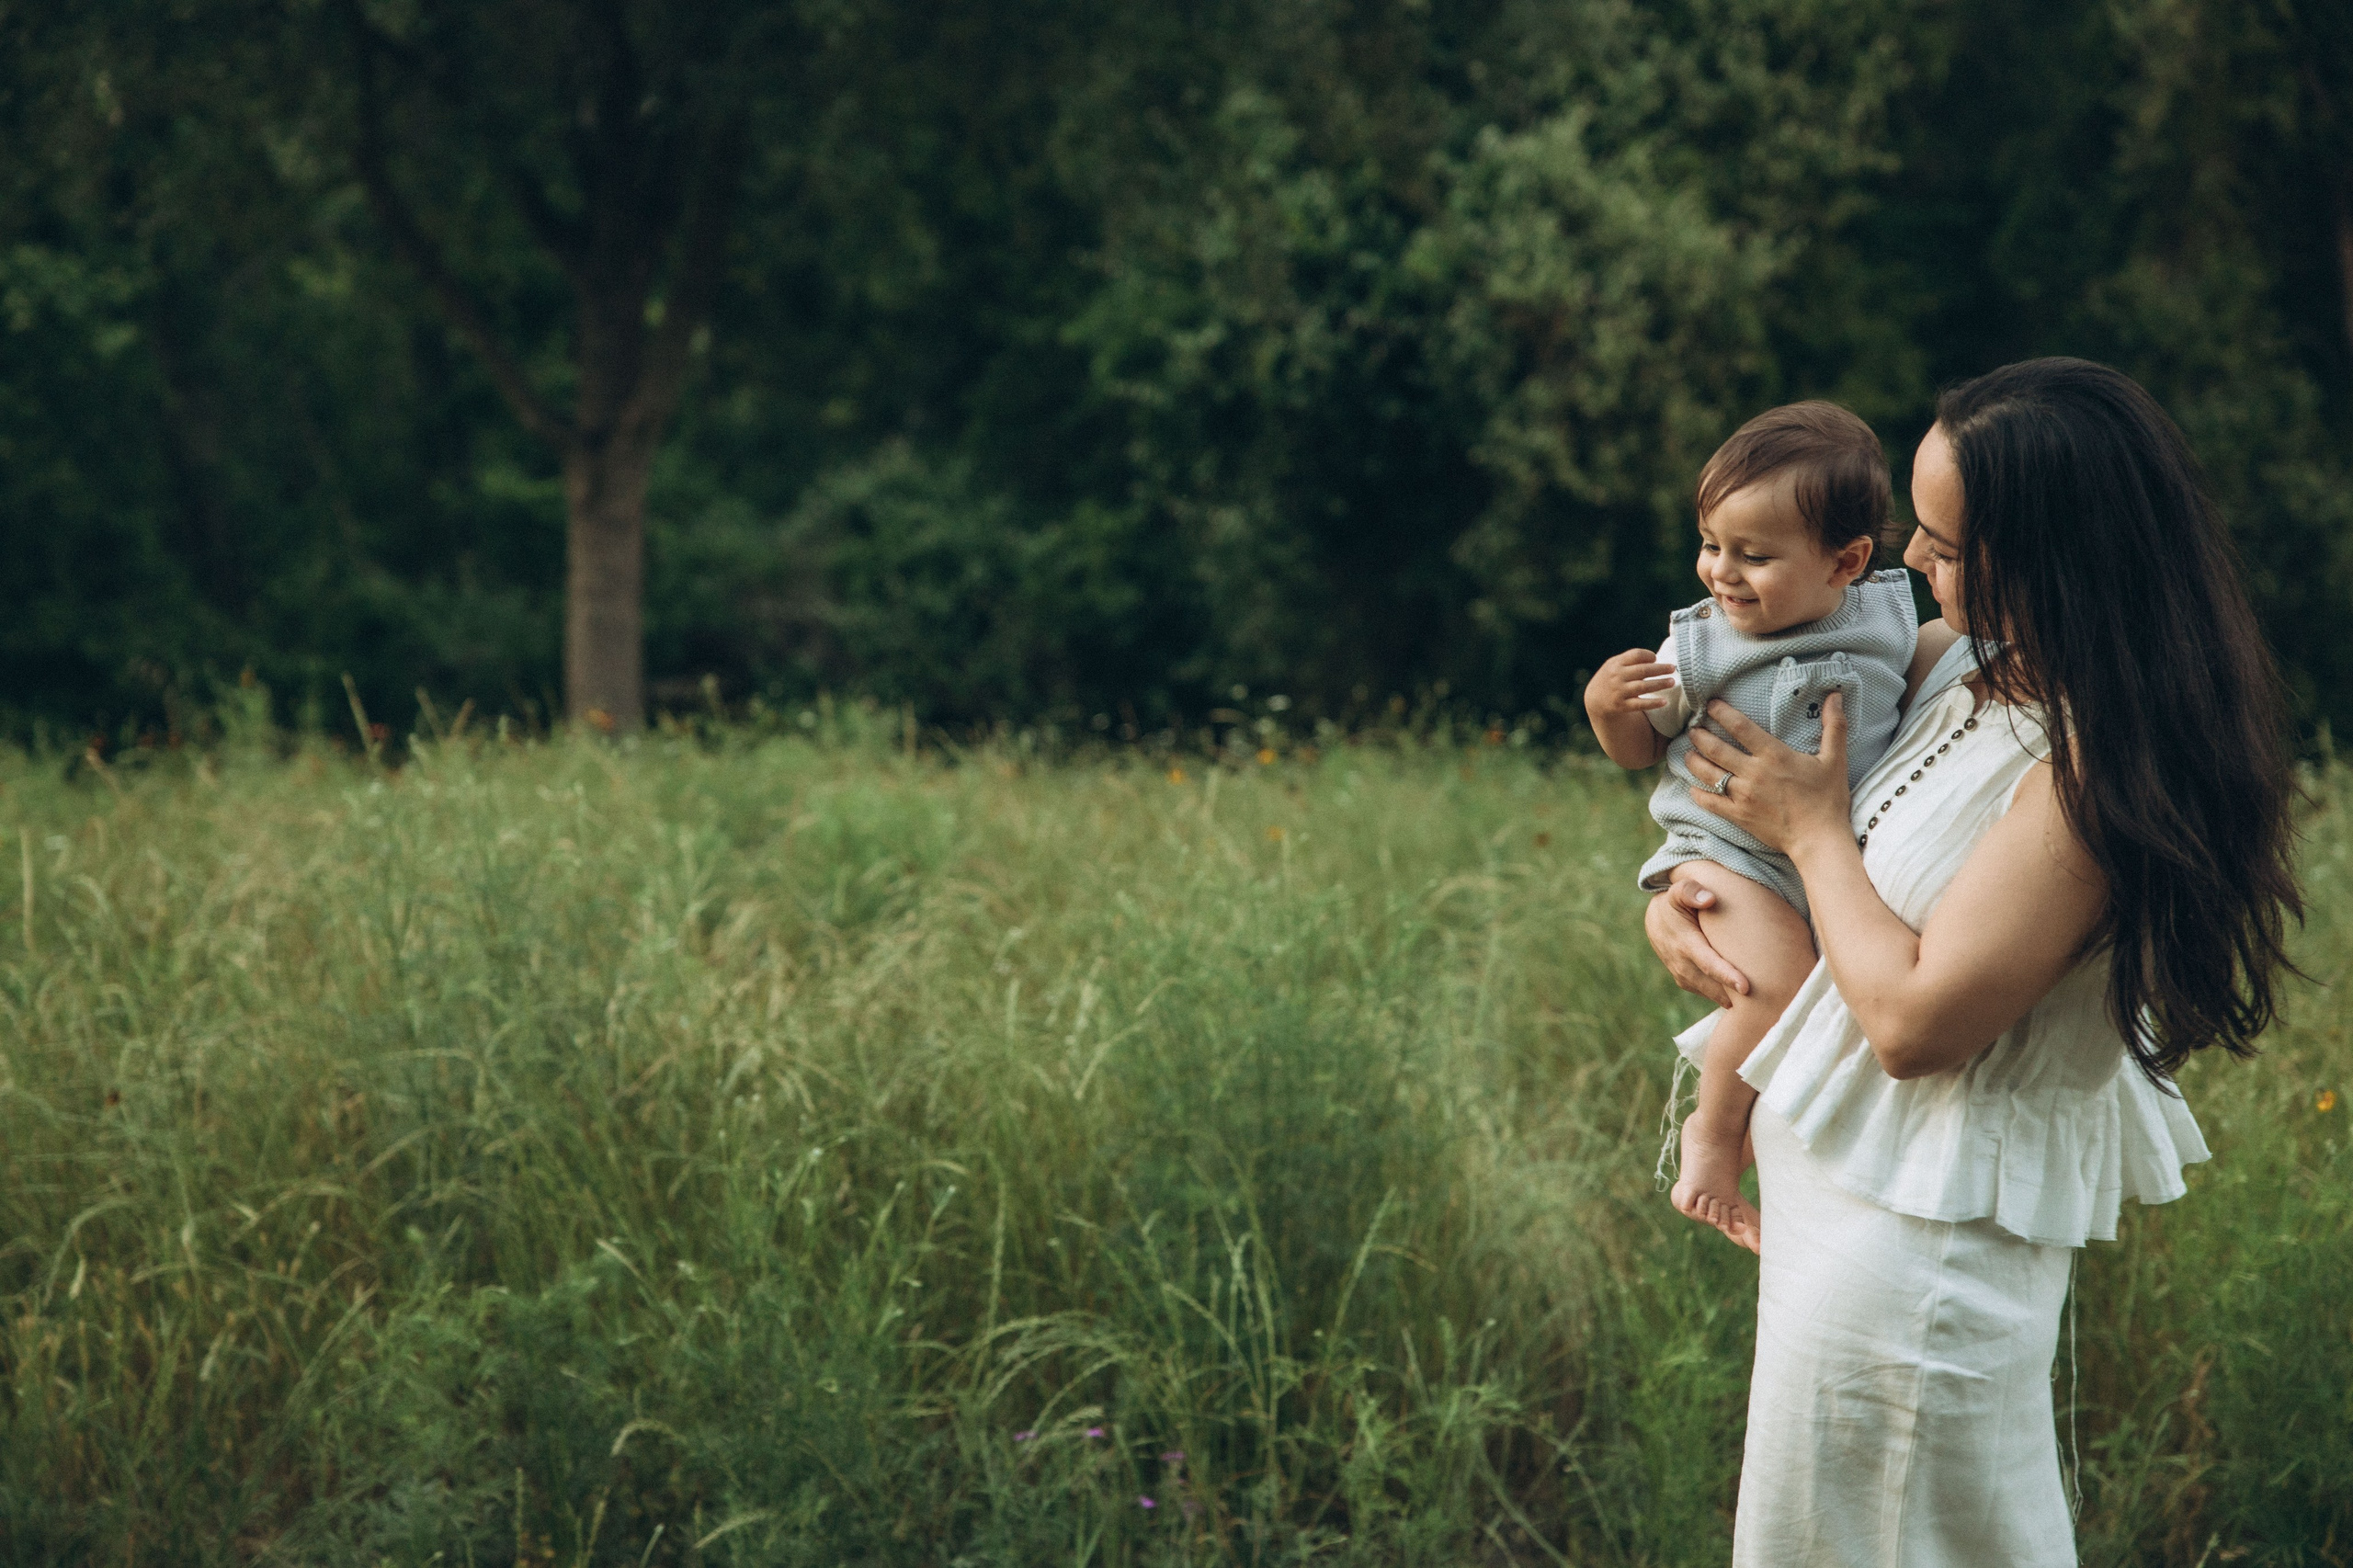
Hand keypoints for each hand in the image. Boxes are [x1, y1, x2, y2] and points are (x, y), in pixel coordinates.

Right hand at [1583, 649, 1676, 719]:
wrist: (1595, 700)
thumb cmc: (1610, 678)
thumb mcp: (1614, 665)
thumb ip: (1630, 660)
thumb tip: (1655, 658)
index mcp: (1615, 664)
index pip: (1635, 655)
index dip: (1648, 656)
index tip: (1656, 659)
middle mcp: (1617, 676)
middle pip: (1642, 670)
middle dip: (1660, 669)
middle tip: (1673, 668)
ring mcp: (1619, 691)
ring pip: (1643, 687)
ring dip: (1659, 684)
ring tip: (1672, 682)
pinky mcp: (1621, 706)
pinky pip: (1640, 704)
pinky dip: (1653, 703)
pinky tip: (1664, 702)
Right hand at [1644, 878, 1750, 1006]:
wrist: (1655, 920)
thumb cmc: (1674, 903)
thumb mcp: (1678, 891)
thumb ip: (1690, 891)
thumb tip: (1709, 899)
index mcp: (1684, 943)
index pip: (1708, 963)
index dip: (1726, 976)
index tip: (1746, 988)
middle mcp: (1681, 964)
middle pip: (1713, 986)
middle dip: (1736, 997)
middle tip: (1766, 1005)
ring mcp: (1683, 976)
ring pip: (1712, 994)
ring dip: (1733, 1000)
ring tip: (1761, 1006)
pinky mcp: (1687, 982)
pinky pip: (1709, 994)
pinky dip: (1725, 997)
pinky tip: (1746, 998)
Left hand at [1684, 693, 1854, 855]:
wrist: (1819, 839)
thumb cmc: (1828, 799)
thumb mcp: (1835, 759)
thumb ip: (1833, 726)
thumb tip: (1835, 695)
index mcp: (1774, 755)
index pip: (1740, 726)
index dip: (1721, 712)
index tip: (1710, 705)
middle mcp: (1754, 773)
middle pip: (1716, 749)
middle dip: (1700, 736)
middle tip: (1692, 728)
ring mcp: (1743, 795)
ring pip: (1708, 774)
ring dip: (1693, 761)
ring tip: (1687, 752)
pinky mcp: (1739, 816)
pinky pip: (1710, 803)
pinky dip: (1698, 794)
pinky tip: (1692, 787)